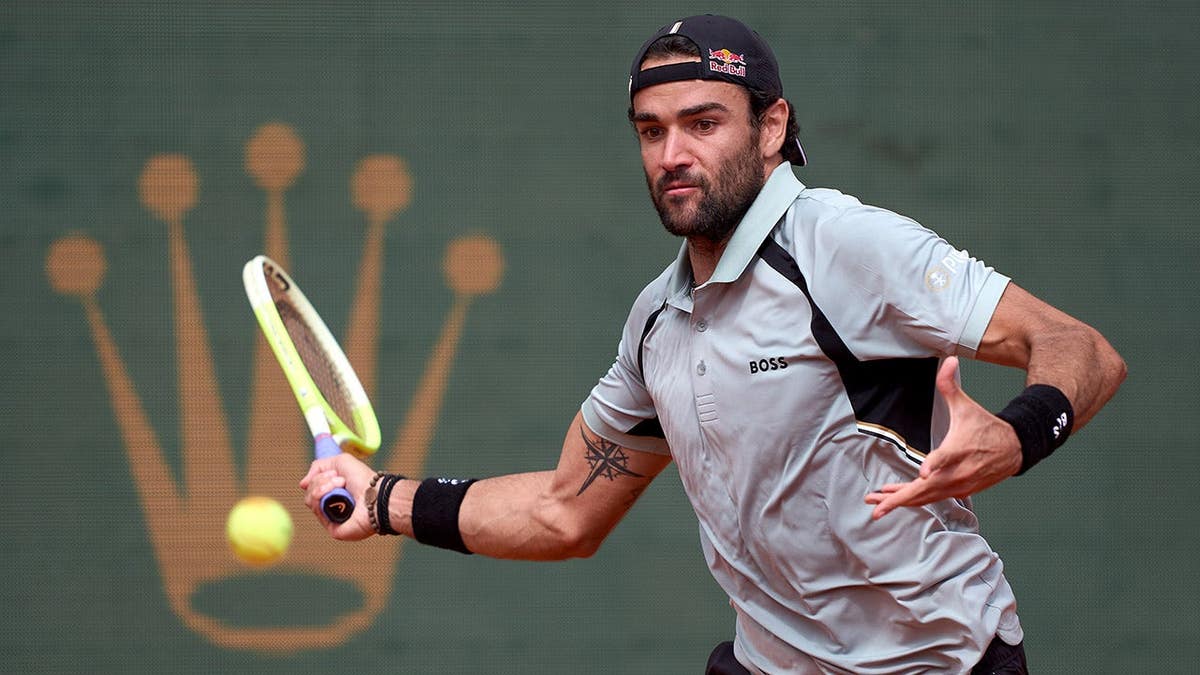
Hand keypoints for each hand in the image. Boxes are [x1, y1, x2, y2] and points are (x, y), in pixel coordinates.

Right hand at [300, 452, 377, 539]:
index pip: (312, 488)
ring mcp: (331, 518)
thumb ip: (318, 466)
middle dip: (321, 481)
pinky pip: (317, 512)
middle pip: (309, 494)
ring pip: (311, 501)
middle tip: (341, 480)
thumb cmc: (363, 478)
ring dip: (323, 487)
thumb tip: (302, 484)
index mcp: (334, 494)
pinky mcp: (333, 529)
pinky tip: (336, 496)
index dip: (317, 478)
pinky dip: (323, 499)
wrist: (376, 494)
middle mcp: (332, 507)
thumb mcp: (340, 461)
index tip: (333, 473)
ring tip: (341, 485)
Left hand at [864, 357, 1021, 519]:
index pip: (945, 458)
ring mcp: (959, 485)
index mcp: (959, 449)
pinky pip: (933, 499)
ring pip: (927, 498)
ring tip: (877, 505)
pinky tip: (895, 498)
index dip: (933, 465)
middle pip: (927, 489)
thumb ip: (950, 385)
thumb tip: (949, 360)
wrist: (1015, 449)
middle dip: (900, 499)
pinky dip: (914, 500)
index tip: (921, 473)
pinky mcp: (960, 491)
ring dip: (901, 502)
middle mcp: (959, 471)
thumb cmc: (987, 427)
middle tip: (876, 506)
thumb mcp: (966, 406)